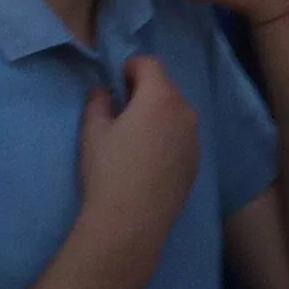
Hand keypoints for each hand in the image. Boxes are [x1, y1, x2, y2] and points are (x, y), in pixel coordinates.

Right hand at [77, 55, 197, 288]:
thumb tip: (104, 93)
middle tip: (123, 110)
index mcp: (160, 98)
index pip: (150, 65)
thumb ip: (98, 102)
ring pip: (177, 114)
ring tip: (137, 137)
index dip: (131, 68)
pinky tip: (150, 161)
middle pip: (166, 88)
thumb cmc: (108, 171)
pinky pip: (182, 138)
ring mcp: (194, 141)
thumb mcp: (92, 131)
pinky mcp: (195, 165)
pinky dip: (168, 138)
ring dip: (159, 115)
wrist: (131, 224)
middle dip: (146, 91)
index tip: (117, 84)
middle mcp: (185, 113)